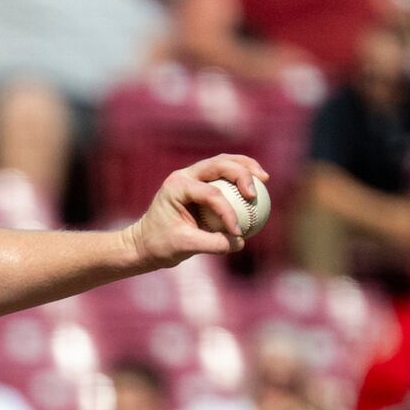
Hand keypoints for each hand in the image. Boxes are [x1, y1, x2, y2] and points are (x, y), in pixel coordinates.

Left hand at [126, 154, 267, 268]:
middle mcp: (185, 175)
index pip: (211, 193)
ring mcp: (193, 177)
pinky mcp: (200, 185)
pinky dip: (240, 180)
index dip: (228, 211)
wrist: (145, 243)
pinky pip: (224, 177)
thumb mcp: (185, 247)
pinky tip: (256, 190)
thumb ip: (212, 244)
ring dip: (245, 168)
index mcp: (177, 186)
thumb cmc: (160, 245)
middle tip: (258, 190)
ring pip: (224, 163)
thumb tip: (240, 242)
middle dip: (242, 173)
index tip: (237, 231)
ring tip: (264, 178)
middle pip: (220, 163)